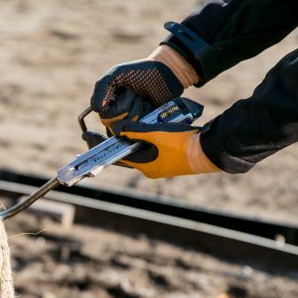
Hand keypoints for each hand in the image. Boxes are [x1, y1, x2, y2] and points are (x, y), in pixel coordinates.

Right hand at [91, 59, 183, 118]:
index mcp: (107, 104)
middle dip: (126, 105)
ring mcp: (131, 122)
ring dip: (136, 108)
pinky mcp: (144, 126)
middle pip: (114, 123)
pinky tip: (149, 105)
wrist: (165, 73)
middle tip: (134, 93)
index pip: (103, 115)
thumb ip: (102, 88)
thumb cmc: (140, 72)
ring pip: (127, 127)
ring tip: (143, 98)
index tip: (123, 91)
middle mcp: (117, 116)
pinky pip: (140, 128)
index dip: (113, 104)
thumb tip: (97, 109)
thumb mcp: (117, 74)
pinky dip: (145, 113)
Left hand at [102, 93, 218, 178]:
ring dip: (131, 141)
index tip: (88, 137)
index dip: (101, 146)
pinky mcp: (171, 159)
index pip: (117, 156)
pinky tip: (142, 131)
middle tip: (100, 133)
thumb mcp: (156, 133)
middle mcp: (150, 168)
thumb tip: (118, 129)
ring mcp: (161, 165)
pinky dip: (144, 141)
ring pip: (139, 151)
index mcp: (144, 166)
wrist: (210, 149)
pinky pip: (151, 149)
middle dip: (115, 143)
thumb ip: (136, 130)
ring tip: (120, 129)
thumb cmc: (182, 143)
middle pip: (127, 154)